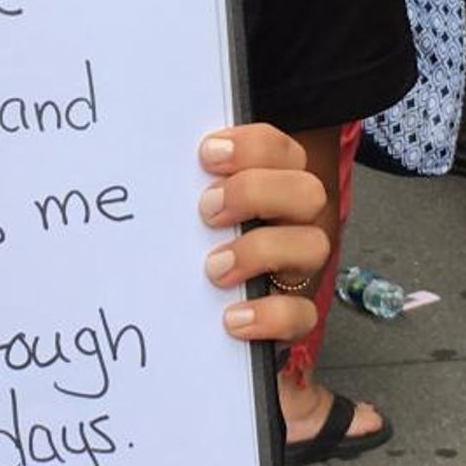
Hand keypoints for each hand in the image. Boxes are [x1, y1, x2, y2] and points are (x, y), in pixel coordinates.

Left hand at [196, 126, 328, 344]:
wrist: (198, 307)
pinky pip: (301, 314)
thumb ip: (184, 181)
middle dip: (256, 193)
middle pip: (307, 191)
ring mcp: (298, 266)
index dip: (250, 146)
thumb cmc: (193, 237)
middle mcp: (293, 220)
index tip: (206, 155)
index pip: (280, 149)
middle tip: (207, 211)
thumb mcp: (189, 203)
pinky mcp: (293, 312)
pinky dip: (270, 316)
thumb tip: (151, 160)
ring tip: (213, 268)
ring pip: (314, 246)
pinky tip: (233, 319)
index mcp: (272, 182)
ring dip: (261, 251)